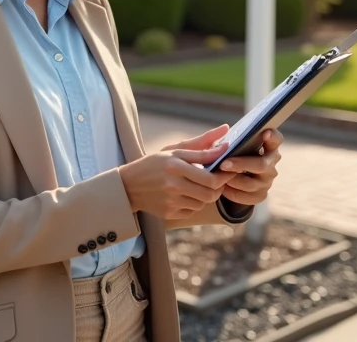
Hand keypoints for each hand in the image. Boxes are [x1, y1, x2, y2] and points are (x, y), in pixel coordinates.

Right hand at [119, 126, 233, 219]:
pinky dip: (193, 203)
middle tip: (218, 180)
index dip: (224, 176)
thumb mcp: (173, 151)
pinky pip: (191, 211)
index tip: (228, 171)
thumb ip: (201, 149)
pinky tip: (184, 195)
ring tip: (198, 185)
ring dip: (205, 195)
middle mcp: (173, 185)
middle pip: (210, 194)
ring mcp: (170, 202)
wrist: (128, 185)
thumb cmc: (153, 164)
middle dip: (218, 187)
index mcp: (175, 166)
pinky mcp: (168, 213)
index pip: (211, 178)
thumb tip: (226, 142)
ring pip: (202, 203)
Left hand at [215, 129, 283, 206]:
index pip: (276, 139)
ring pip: (251, 184)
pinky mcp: (260, 195)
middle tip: (223, 164)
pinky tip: (222, 187)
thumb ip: (229, 137)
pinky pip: (246, 197)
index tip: (265, 133)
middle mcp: (271, 164)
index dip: (273, 136)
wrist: (232, 176)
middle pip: (261, 165)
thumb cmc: (232, 153)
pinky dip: (232, 192)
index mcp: (268, 147)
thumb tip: (224, 129)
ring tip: (218, 177)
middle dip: (241, 164)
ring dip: (233, 180)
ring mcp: (267, 181)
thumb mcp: (231, 143)